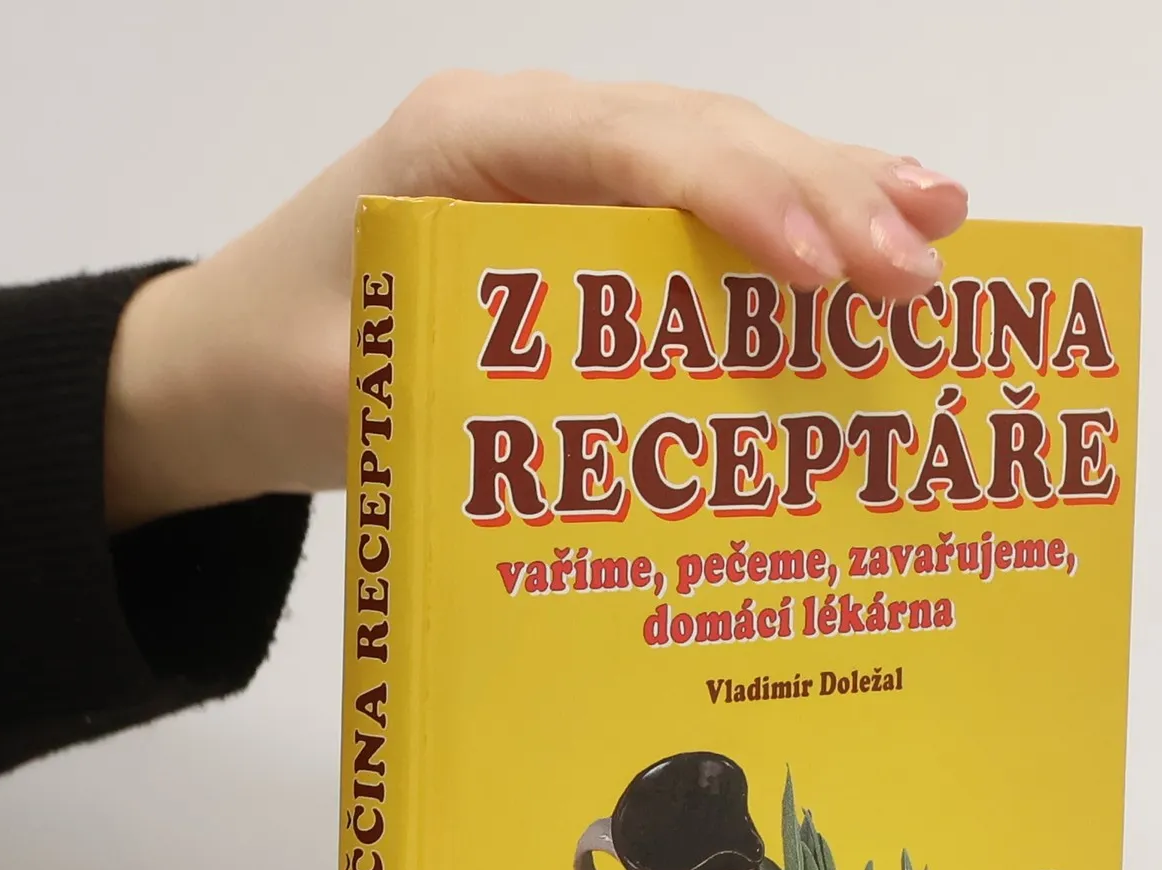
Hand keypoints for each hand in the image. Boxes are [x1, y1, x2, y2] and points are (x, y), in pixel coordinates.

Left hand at [104, 71, 967, 528]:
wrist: (217, 361)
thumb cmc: (274, 363)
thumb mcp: (348, 393)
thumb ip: (467, 398)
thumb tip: (624, 444)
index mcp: (464, 144)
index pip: (632, 147)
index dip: (743, 206)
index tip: (829, 278)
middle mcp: (529, 134)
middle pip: (703, 138)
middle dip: (823, 198)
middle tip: (925, 271)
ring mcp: (566, 170)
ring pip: (724, 157)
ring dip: (837, 192)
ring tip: (944, 225)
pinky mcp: (587, 221)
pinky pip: (704, 209)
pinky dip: (792, 227)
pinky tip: (874, 240)